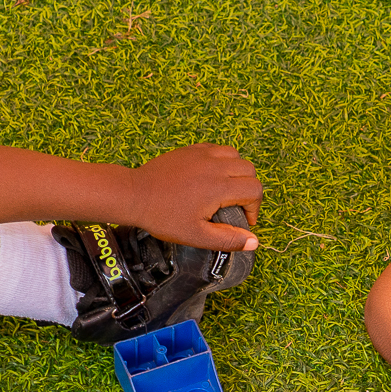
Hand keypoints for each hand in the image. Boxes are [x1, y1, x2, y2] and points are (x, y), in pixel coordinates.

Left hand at [122, 144, 263, 250]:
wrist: (135, 195)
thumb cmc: (163, 216)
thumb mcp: (196, 236)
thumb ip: (228, 239)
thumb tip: (254, 243)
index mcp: (219, 187)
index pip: (255, 190)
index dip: (254, 208)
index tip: (243, 219)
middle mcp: (215, 166)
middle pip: (249, 170)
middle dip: (249, 189)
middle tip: (236, 205)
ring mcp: (203, 154)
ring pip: (236, 156)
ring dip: (237, 172)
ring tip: (225, 189)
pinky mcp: (192, 149)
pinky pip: (218, 149)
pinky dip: (223, 160)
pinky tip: (212, 176)